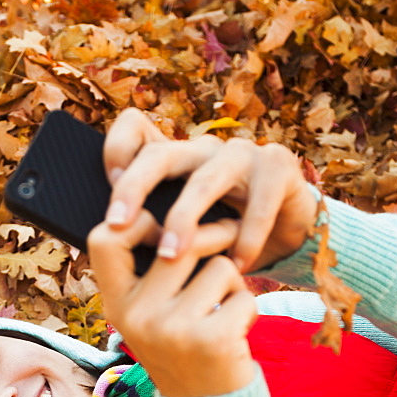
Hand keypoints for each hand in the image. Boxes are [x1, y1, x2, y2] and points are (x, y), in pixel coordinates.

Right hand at [87, 211, 256, 396]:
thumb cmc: (184, 350)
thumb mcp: (152, 317)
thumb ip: (151, 274)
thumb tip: (175, 211)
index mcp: (116, 305)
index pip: (105, 237)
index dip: (135, 220)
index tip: (161, 227)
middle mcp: (136, 316)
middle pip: (179, 241)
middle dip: (213, 235)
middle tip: (229, 236)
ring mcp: (171, 329)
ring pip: (218, 265)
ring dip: (233, 282)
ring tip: (224, 307)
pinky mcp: (210, 339)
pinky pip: (242, 294)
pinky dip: (248, 308)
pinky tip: (236, 332)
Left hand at [103, 108, 317, 272]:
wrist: (289, 237)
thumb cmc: (227, 238)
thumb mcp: (187, 234)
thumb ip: (155, 230)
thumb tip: (111, 246)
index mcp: (176, 159)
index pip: (136, 130)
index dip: (116, 150)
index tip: (107, 190)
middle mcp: (204, 149)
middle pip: (161, 155)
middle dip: (134, 188)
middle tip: (117, 225)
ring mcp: (242, 154)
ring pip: (204, 180)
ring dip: (184, 219)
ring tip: (171, 256)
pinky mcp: (278, 167)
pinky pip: (258, 204)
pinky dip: (246, 238)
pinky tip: (236, 265)